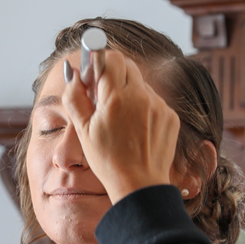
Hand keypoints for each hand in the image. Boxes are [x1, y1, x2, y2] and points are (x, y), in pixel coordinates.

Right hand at [62, 50, 179, 203]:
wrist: (140, 186)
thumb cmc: (108, 160)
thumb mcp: (83, 130)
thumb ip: (74, 96)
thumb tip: (74, 72)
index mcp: (116, 97)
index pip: (110, 57)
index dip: (99, 62)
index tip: (92, 75)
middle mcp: (141, 96)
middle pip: (127, 65)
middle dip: (113, 74)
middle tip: (102, 95)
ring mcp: (159, 105)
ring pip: (140, 84)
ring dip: (128, 92)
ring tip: (120, 121)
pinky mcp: (170, 115)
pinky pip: (153, 100)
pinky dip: (143, 107)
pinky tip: (135, 129)